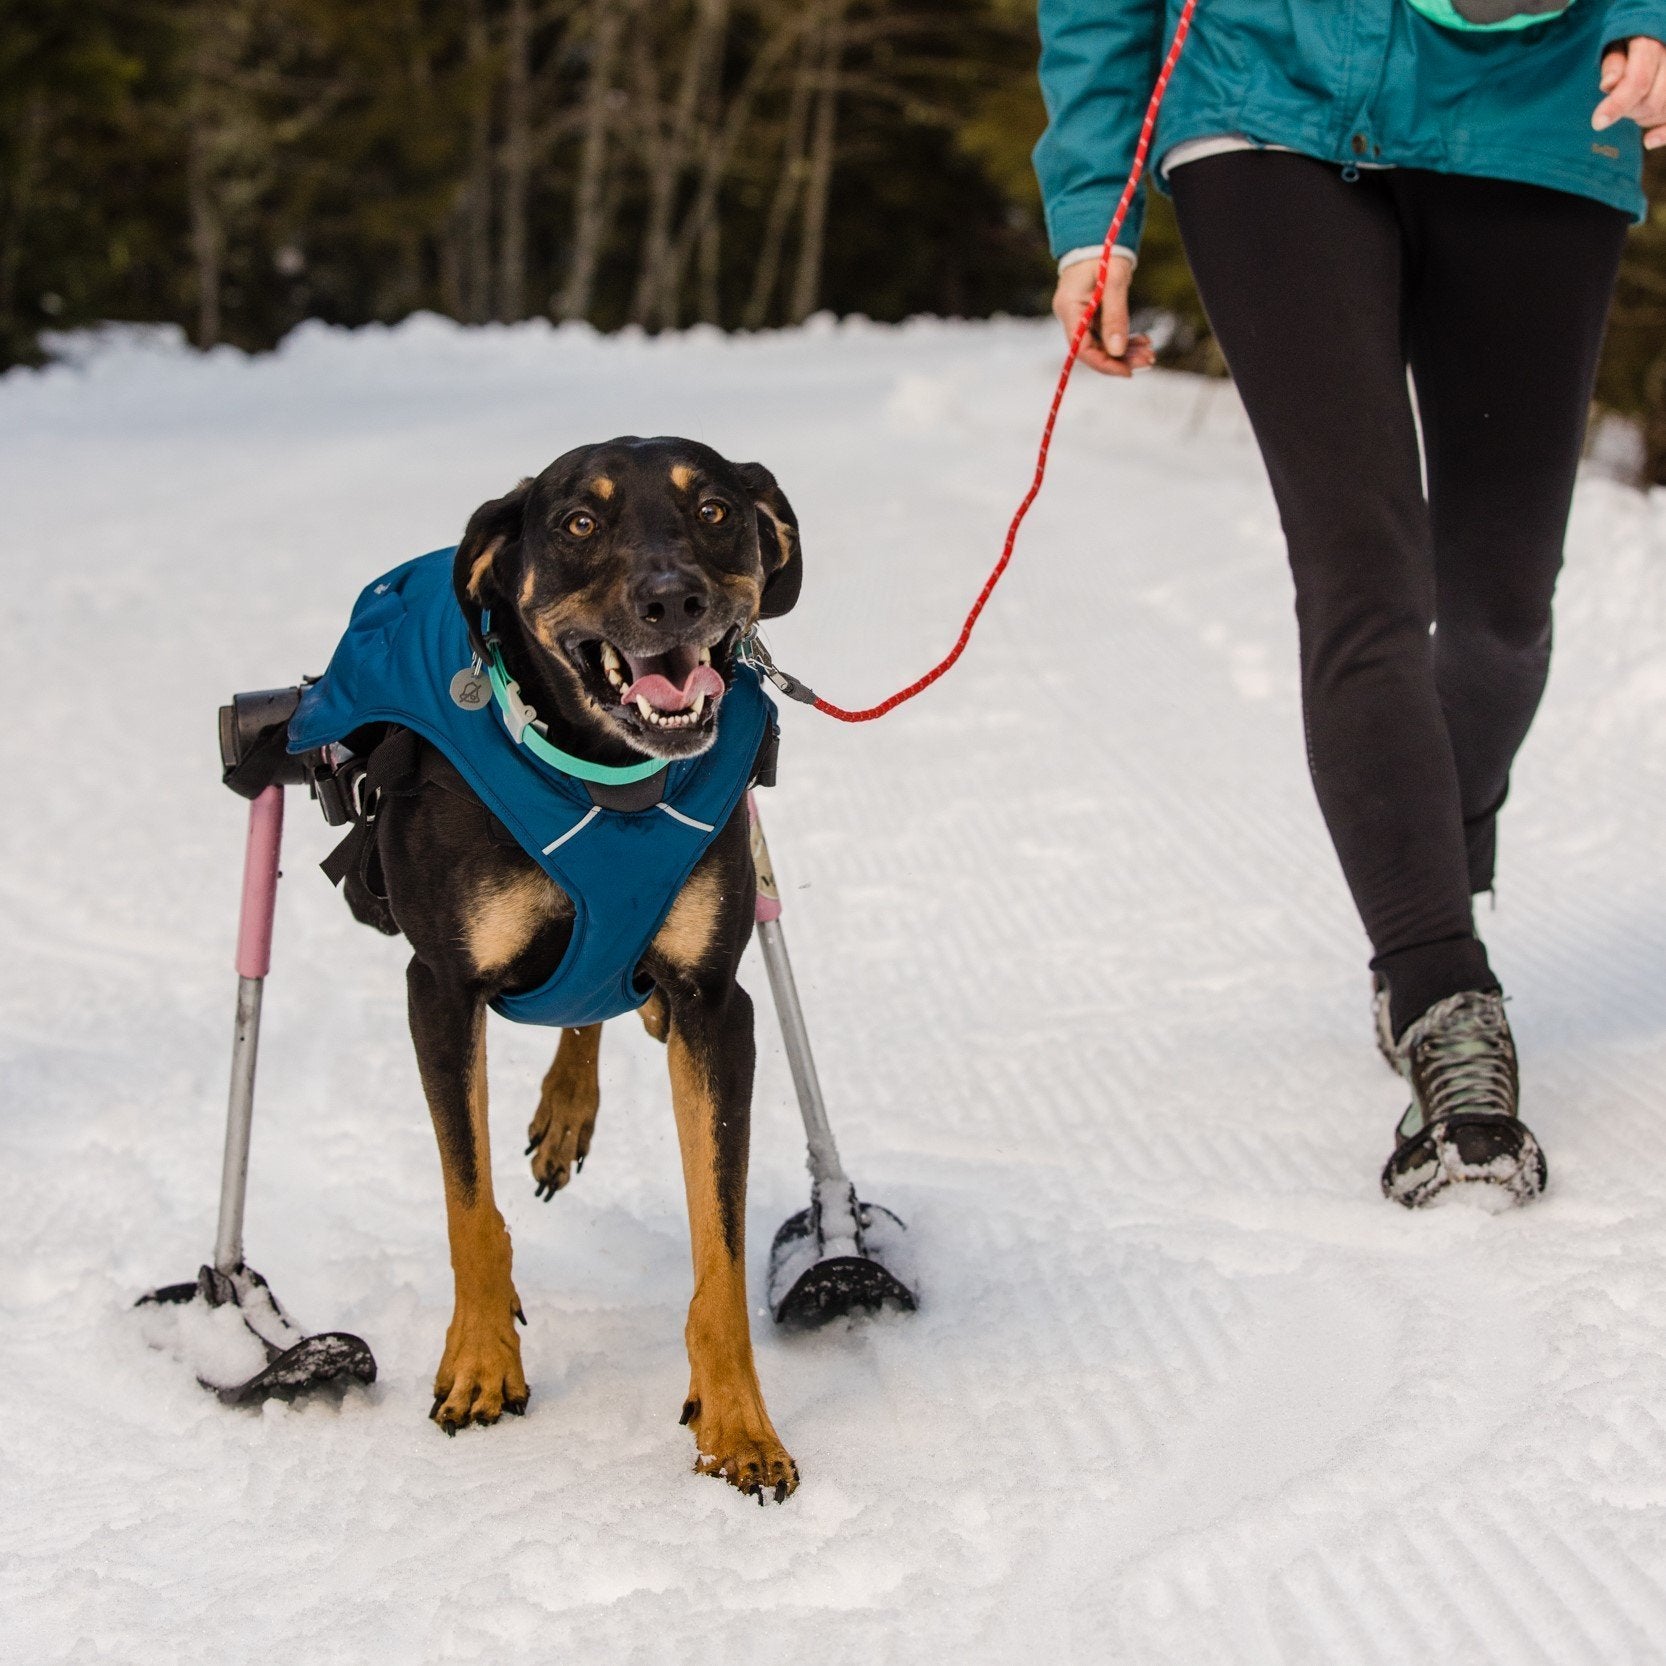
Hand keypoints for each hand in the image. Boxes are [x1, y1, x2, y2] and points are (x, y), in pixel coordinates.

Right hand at [1052, 253, 1154, 378]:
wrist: (1098, 234)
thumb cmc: (1104, 252)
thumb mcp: (1114, 282)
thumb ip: (1115, 317)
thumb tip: (1117, 351)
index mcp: (1069, 309)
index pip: (1082, 349)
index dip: (1104, 364)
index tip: (1128, 372)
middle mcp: (1071, 316)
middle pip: (1093, 350)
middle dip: (1121, 358)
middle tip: (1149, 360)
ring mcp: (1081, 315)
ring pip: (1102, 344)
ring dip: (1125, 351)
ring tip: (1150, 352)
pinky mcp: (1092, 313)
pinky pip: (1107, 334)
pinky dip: (1124, 339)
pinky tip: (1142, 340)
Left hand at [1594, 36, 1665, 147]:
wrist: (1656, 37)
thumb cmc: (1629, 41)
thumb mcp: (1616, 43)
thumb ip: (1614, 63)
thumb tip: (1608, 84)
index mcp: (1652, 42)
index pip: (1638, 80)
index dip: (1617, 104)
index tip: (1598, 123)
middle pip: (1653, 102)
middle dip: (1630, 111)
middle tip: (1617, 105)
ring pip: (1664, 110)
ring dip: (1645, 118)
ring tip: (1633, 106)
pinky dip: (1664, 132)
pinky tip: (1649, 140)